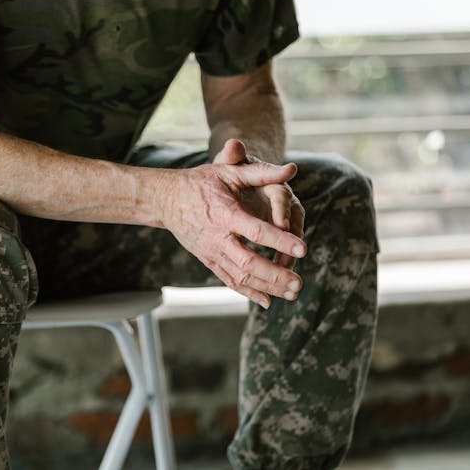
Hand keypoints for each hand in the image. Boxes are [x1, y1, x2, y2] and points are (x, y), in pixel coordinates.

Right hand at [158, 157, 306, 308]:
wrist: (166, 200)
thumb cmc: (201, 182)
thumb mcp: (229, 172)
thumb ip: (261, 172)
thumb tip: (292, 169)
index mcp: (225, 214)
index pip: (255, 231)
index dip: (280, 240)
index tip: (303, 248)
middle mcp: (217, 237)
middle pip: (248, 263)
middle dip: (275, 275)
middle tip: (299, 283)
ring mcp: (211, 252)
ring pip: (240, 277)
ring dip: (267, 287)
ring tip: (293, 293)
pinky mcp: (208, 260)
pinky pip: (229, 281)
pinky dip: (249, 293)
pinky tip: (268, 301)